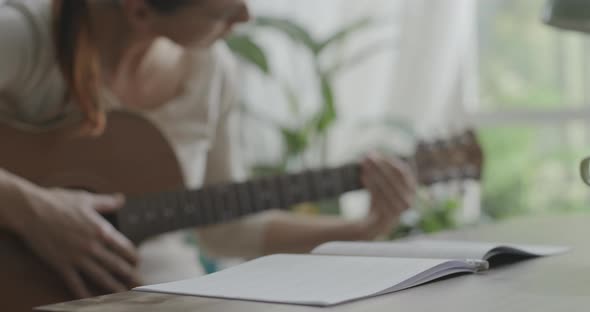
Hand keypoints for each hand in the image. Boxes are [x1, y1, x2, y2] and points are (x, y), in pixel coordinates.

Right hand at [15, 187, 140, 297]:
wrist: (31, 211)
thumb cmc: (58, 202)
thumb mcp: (87, 199)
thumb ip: (107, 202)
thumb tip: (122, 199)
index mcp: (101, 230)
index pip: (124, 247)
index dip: (133, 256)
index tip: (138, 261)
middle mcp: (92, 246)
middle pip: (117, 265)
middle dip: (130, 275)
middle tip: (140, 283)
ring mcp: (77, 257)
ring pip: (101, 277)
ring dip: (114, 287)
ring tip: (124, 294)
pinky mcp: (62, 265)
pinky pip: (75, 283)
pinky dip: (83, 293)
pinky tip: (91, 299)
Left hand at [358, 154, 416, 238]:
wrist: (373, 226)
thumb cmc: (379, 202)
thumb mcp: (383, 186)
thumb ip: (383, 172)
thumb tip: (373, 154)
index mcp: (411, 191)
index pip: (404, 173)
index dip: (391, 162)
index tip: (378, 154)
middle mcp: (409, 201)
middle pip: (394, 179)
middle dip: (380, 165)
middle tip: (368, 155)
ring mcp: (399, 211)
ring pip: (386, 188)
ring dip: (374, 173)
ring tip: (364, 162)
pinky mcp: (388, 217)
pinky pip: (379, 198)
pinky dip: (371, 185)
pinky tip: (363, 175)